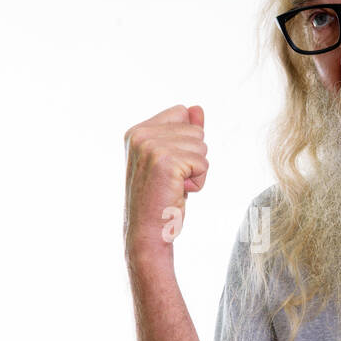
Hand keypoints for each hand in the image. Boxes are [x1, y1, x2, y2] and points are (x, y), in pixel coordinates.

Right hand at [123, 104, 207, 256]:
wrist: (147, 233)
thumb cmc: (160, 199)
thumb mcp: (172, 160)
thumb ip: (183, 132)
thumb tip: (197, 108)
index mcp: (136, 131)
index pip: (181, 113)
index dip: (185, 142)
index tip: (167, 167)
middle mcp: (140, 135)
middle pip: (195, 130)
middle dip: (193, 158)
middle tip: (171, 181)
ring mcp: (151, 147)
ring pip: (202, 146)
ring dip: (196, 171)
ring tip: (174, 187)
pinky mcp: (166, 161)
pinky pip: (203, 163)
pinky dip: (198, 182)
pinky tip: (178, 193)